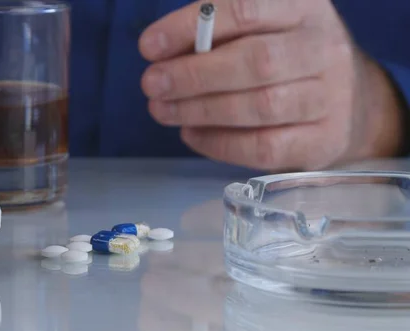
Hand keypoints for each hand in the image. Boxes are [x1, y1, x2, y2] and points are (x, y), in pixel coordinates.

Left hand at [139, 0, 404, 170]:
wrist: (350, 103)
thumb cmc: (286, 58)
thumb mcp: (262, 28)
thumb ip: (217, 34)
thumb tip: (162, 53)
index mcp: (304, 7)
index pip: (245, 9)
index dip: (191, 27)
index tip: (149, 47)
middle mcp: (324, 48)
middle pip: (256, 61)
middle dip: (193, 75)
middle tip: (152, 84)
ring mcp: (330, 98)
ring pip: (260, 107)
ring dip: (200, 110)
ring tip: (162, 110)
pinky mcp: (323, 141)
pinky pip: (263, 147)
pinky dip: (218, 143)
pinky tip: (191, 133)